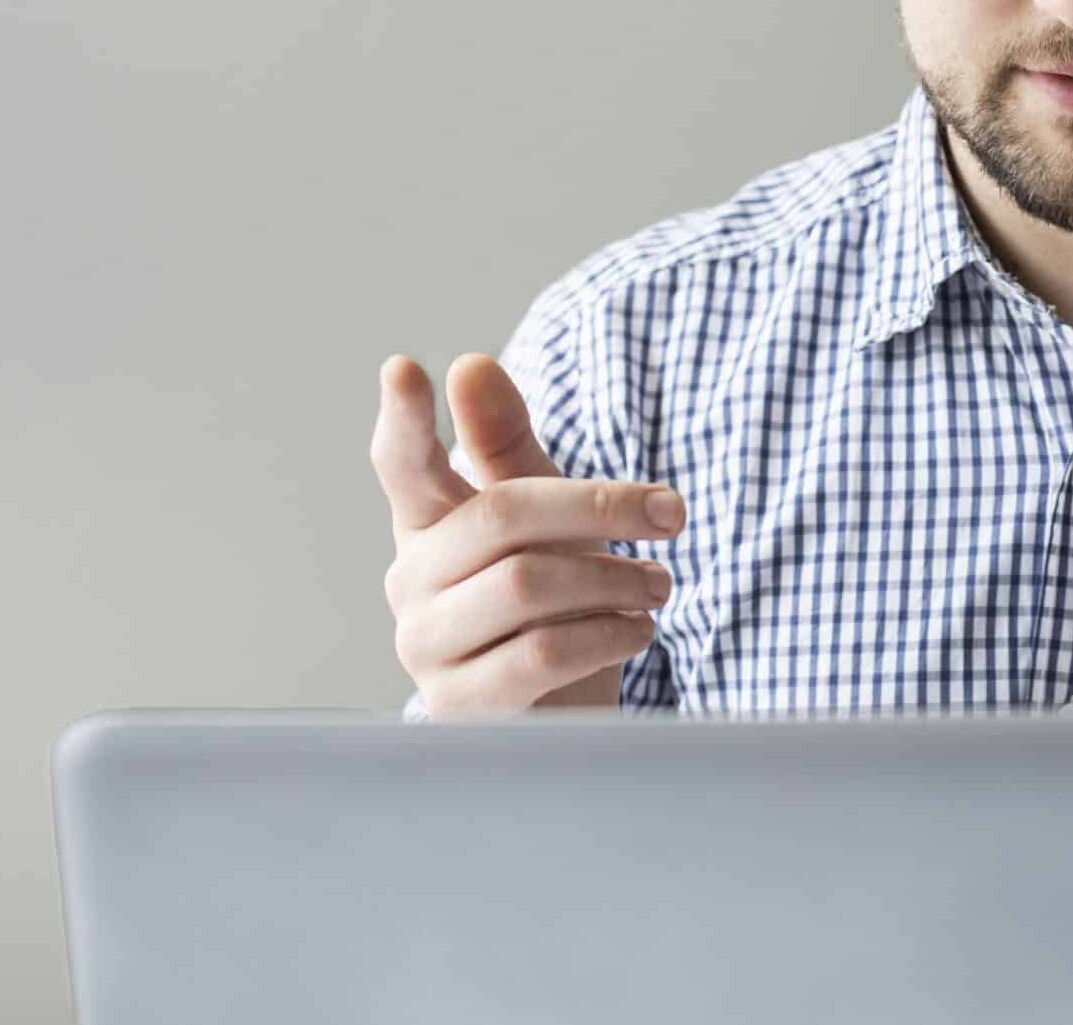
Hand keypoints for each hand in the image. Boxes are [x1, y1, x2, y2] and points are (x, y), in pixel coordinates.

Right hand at [372, 352, 685, 716]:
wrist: (567, 708)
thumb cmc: (556, 596)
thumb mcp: (546, 513)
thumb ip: (508, 444)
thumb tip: (471, 365)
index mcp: (426, 523)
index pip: (401, 464)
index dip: (402, 419)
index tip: (403, 366)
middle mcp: (410, 581)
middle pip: (502, 514)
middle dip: (601, 508)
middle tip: (671, 515)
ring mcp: (427, 646)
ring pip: (527, 585)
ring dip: (615, 578)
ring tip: (657, 585)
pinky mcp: (463, 706)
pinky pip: (543, 654)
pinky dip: (607, 634)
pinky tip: (637, 631)